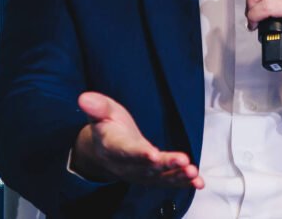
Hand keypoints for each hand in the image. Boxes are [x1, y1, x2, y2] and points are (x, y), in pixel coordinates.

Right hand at [71, 92, 203, 188]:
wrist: (104, 150)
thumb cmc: (108, 127)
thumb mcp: (102, 111)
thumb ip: (97, 106)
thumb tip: (84, 98)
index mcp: (113, 146)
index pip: (126, 151)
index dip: (139, 153)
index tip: (152, 153)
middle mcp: (126, 164)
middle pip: (147, 167)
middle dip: (166, 165)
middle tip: (183, 161)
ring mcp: (139, 173)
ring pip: (159, 177)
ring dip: (177, 176)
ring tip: (192, 172)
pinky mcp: (151, 177)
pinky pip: (167, 182)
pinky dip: (183, 183)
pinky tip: (197, 182)